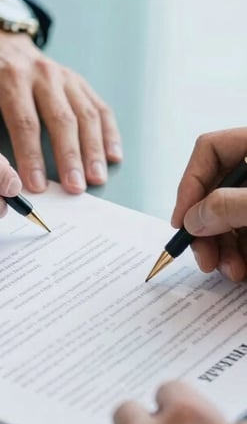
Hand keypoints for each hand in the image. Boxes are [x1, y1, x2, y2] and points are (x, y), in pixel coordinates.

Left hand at [0, 26, 121, 193]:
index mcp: (10, 77)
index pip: (25, 121)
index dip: (32, 155)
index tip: (36, 185)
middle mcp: (43, 73)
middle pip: (62, 119)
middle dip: (69, 157)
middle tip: (74, 189)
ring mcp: (65, 77)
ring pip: (86, 114)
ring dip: (93, 149)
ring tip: (95, 179)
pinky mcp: (78, 83)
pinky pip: (99, 108)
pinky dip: (109, 133)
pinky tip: (114, 156)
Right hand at [171, 128, 246, 281]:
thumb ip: (227, 206)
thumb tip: (193, 220)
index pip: (209, 151)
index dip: (190, 185)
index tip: (182, 223)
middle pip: (217, 190)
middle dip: (208, 229)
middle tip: (205, 259)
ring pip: (232, 217)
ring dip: (225, 248)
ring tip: (232, 272)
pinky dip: (242, 251)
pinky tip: (243, 269)